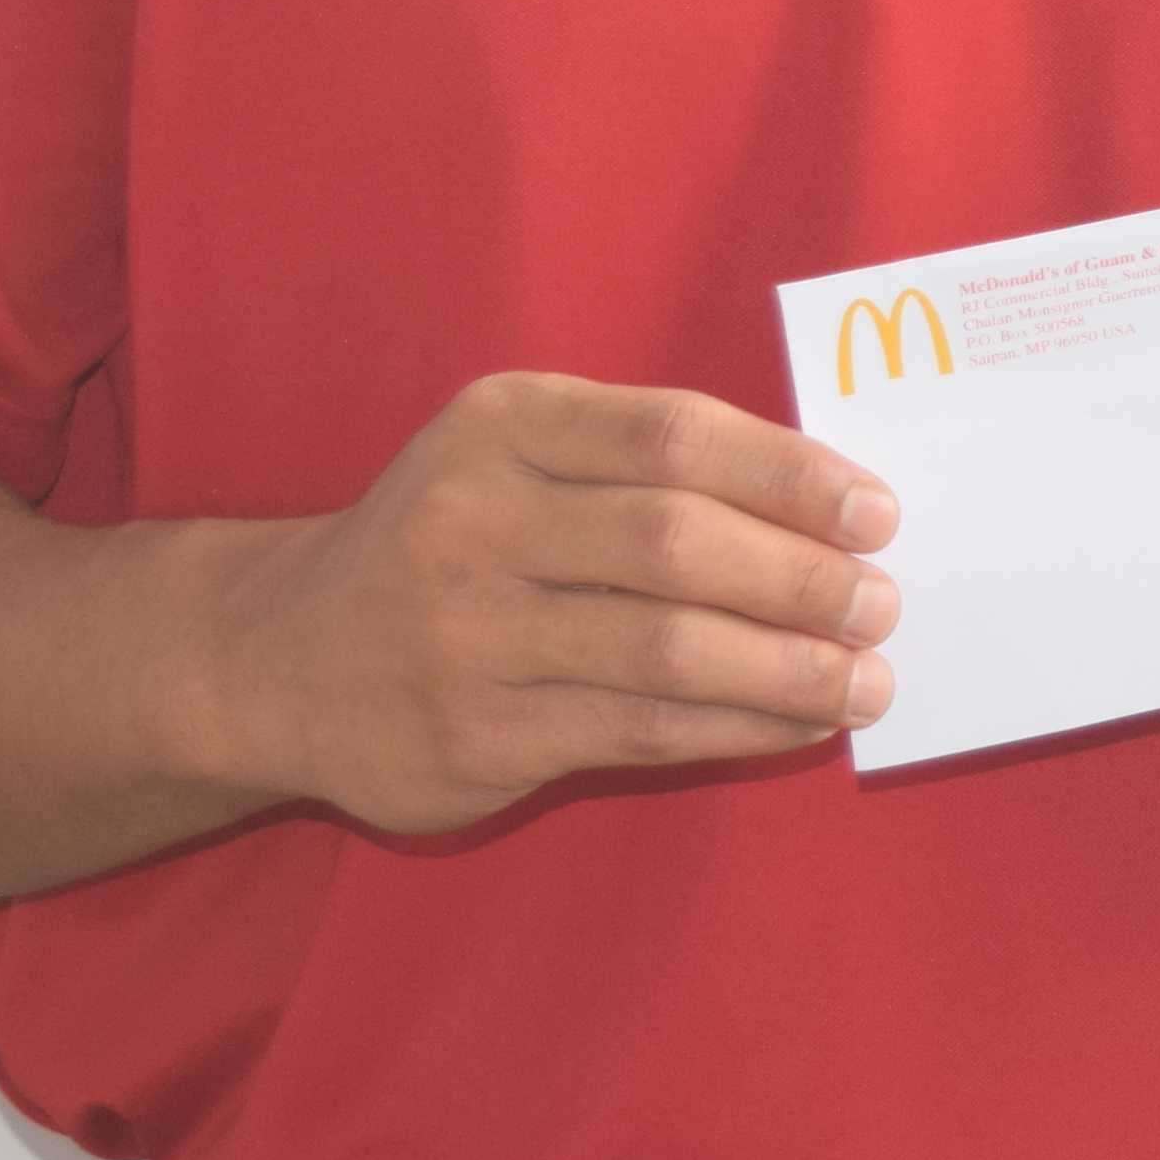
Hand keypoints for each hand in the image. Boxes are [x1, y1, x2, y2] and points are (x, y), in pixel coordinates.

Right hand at [208, 373, 895, 833]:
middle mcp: (474, 521)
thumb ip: (646, 465)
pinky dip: (737, 726)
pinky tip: (797, 724)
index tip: (876, 512)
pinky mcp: (474, 734)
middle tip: (882, 604)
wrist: (278, 660)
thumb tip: (829, 509)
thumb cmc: (452, 541)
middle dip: (801, 577)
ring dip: (788, 668)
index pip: (674, 436)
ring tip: (864, 679)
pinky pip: (638, 729)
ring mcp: (465, 634)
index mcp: (504, 426)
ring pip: (666, 649)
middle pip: (677, 543)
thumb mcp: (519, 458)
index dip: (790, 474)